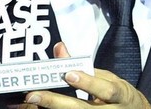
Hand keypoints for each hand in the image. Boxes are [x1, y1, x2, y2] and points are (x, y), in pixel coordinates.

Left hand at [19, 42, 150, 108]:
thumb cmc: (119, 97)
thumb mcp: (108, 78)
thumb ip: (84, 66)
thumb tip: (60, 48)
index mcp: (119, 96)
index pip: (105, 90)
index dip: (87, 82)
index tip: (68, 74)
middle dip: (56, 102)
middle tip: (33, 95)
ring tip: (31, 103)